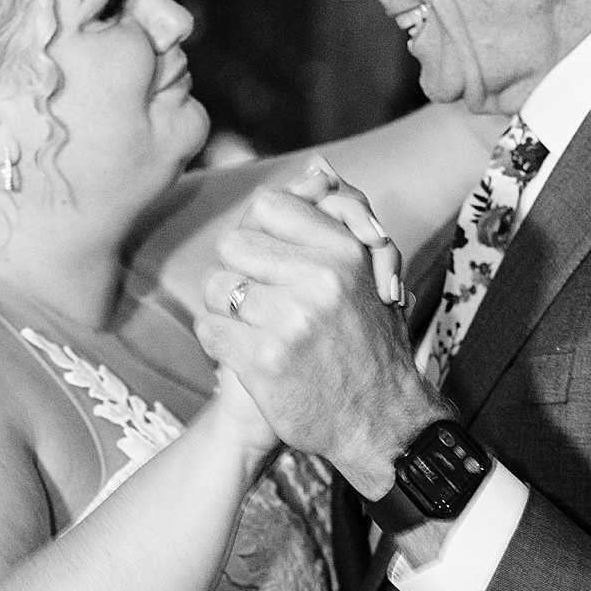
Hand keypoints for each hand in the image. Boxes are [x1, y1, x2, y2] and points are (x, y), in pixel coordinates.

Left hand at [196, 184, 444, 497]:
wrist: (380, 422)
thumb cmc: (369, 343)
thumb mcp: (368, 273)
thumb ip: (339, 220)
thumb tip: (316, 168)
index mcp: (343, 251)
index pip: (266, 206)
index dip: (258, 231)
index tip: (268, 259)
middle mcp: (319, 279)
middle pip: (233, 246)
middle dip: (239, 272)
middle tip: (259, 300)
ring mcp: (289, 320)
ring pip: (217, 289)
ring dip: (227, 311)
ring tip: (255, 331)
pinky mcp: (263, 361)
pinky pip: (210, 330)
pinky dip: (219, 344)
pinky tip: (244, 356)